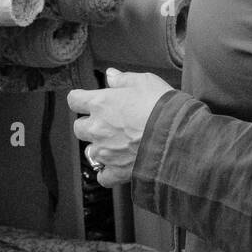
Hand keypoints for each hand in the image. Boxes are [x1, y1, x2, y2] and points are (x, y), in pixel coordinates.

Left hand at [68, 68, 172, 186]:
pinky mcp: (117, 171)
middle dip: (89, 124)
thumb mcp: (144, 82)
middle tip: (107, 122)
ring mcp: (105, 151)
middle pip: (79, 127)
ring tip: (116, 144)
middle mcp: (97, 128)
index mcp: (100, 103)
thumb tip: (110, 75)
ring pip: (90, 151)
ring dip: (99, 147)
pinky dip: (107, 173)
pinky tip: (116, 166)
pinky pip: (103, 177)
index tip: (87, 100)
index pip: (74, 100)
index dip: (80, 99)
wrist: (177, 136)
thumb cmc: (161, 107)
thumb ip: (123, 79)